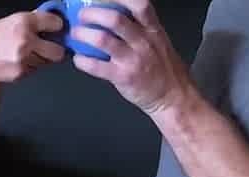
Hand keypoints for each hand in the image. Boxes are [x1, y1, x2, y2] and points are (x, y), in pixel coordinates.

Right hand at [0, 11, 66, 84]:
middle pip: (58, 51)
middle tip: (47, 47)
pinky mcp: (21, 73)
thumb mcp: (9, 22)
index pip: (55, 23)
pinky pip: (35, 70)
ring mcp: (24, 59)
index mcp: (23, 21)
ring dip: (41, 59)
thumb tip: (52, 22)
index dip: (57, 27)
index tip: (55, 29)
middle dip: (55, 50)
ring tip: (24, 54)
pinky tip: (16, 62)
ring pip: (47, 62)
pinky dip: (29, 67)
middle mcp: (26, 39)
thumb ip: (31, 22)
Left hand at [70, 0, 192, 114]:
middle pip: (115, 19)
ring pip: (102, 40)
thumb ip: (140, 27)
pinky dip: (82, 61)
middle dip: (93, 14)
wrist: (172, 96)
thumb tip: (114, 16)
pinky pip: (97, 66)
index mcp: (152, 30)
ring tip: (75, 34)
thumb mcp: (158, 41)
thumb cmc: (164, 69)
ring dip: (83, 34)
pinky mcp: (122, 77)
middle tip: (82, 16)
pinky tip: (78, 59)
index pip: (139, 4)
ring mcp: (132, 59)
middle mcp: (142, 42)